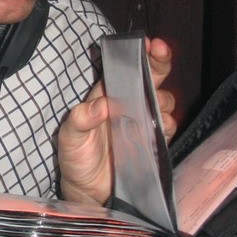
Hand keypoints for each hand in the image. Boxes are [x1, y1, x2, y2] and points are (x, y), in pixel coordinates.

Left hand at [58, 37, 176, 205]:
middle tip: (160, 53)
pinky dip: (167, 123)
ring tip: (152, 109)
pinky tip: (159, 127)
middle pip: (149, 79)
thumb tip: (102, 105)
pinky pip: (167, 127)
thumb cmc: (75, 159)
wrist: (87, 192)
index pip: (124, 69)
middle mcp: (127, 105)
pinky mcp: (153, 142)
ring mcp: (142, 123)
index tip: (148, 44)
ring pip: (162, 101)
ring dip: (162, 99)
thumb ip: (80, 119)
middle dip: (158, 63)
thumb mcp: (69, 137)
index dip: (138, 55)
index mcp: (106, 96)